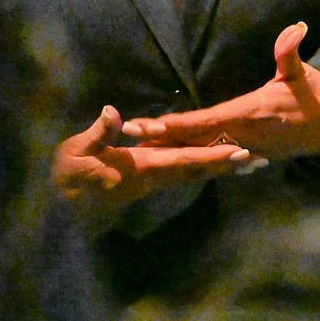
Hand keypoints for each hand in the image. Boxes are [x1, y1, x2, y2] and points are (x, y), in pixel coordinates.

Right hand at [50, 104, 259, 223]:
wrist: (59, 206)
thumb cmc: (66, 175)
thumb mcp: (76, 151)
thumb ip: (98, 134)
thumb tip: (114, 114)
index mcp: (142, 167)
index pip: (185, 160)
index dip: (213, 156)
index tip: (240, 153)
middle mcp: (153, 177)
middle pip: (197, 170)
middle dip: (228, 165)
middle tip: (260, 160)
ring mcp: (151, 182)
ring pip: (192, 174)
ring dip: (220, 169)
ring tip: (250, 163)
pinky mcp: (147, 183)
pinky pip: (182, 175)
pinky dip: (203, 170)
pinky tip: (217, 165)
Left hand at [120, 22, 319, 160]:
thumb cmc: (313, 97)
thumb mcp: (301, 74)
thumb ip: (290, 53)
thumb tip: (296, 28)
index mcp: (251, 112)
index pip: (207, 120)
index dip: (178, 124)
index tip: (150, 124)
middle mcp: (243, 135)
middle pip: (196, 139)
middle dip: (163, 139)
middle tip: (130, 135)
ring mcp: (244, 148)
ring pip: (202, 151)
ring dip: (172, 150)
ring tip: (140, 148)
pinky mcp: (247, 156)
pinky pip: (215, 159)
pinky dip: (193, 159)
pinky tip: (173, 159)